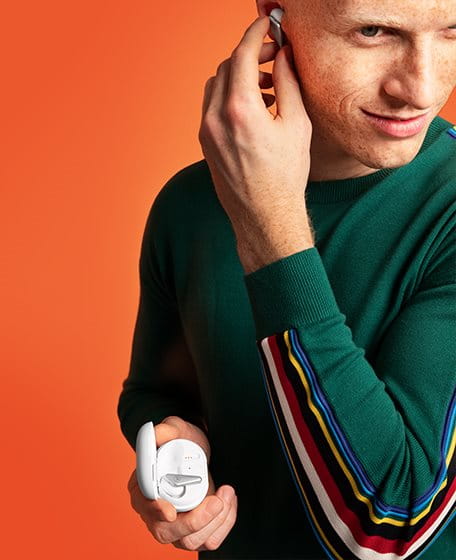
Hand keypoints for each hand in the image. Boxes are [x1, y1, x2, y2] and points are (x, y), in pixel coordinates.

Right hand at [127, 416, 236, 550]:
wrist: (199, 452)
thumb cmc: (182, 441)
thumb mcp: (174, 429)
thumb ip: (164, 430)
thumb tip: (155, 433)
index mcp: (140, 488)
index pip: (143, 504)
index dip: (155, 510)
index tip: (170, 512)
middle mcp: (153, 512)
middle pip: (166, 532)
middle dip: (194, 521)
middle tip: (216, 500)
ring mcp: (174, 526)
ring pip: (190, 541)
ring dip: (215, 520)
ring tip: (227, 492)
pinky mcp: (195, 531)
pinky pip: (209, 540)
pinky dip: (224, 523)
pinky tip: (228, 501)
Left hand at [198, 15, 313, 263]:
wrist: (263, 215)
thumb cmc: (285, 176)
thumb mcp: (295, 125)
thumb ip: (287, 83)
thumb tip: (282, 55)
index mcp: (240, 109)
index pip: (242, 54)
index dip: (255, 33)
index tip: (266, 24)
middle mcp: (216, 117)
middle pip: (227, 66)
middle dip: (250, 55)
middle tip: (274, 58)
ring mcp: (206, 130)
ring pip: (216, 84)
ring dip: (239, 76)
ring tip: (266, 88)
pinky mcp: (204, 142)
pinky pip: (212, 105)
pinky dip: (229, 96)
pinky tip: (252, 108)